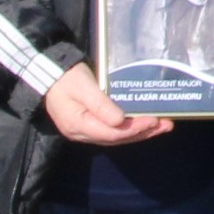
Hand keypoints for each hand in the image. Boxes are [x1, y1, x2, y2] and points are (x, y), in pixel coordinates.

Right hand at [43, 63, 174, 146]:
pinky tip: (143, 125)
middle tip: (167, 125)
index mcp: (78, 125)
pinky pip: (112, 132)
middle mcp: (82, 133)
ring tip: (162, 126)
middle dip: (143, 133)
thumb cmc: (65, 77)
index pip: (112, 133)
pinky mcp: (88, 125)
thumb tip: (120, 121)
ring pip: (116, 137)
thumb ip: (100, 104)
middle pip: (117, 139)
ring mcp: (85, 131)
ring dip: (140, 132)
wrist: (47, 73)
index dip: (135, 128)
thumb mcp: (83, 87)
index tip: (154, 120)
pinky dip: (129, 129)